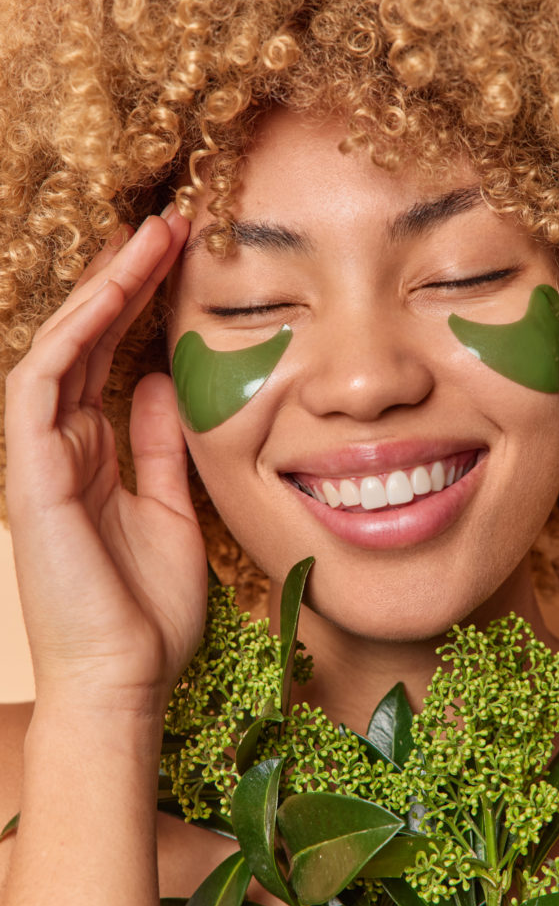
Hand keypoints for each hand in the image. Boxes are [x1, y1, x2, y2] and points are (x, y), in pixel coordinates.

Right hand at [4, 211, 207, 715]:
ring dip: (102, 290)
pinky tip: (111, 293)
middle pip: (85, 342)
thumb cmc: (147, 610)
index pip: (107, 361)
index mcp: (90, 457)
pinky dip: (71, 335)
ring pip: (60, 348)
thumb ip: (159, 447)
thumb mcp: (168, 509)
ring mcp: (37, 458)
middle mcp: (58, 448)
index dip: (137, 306)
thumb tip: (163, 385)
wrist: (126, 682)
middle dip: (123, 279)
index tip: (182, 258)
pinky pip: (39, 386)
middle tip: (168, 223)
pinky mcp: (28, 475)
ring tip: (151, 236)